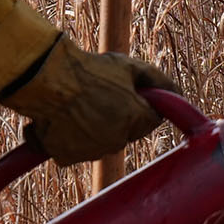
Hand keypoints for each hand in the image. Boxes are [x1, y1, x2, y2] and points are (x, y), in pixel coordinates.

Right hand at [0, 35, 182, 163]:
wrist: (45, 79)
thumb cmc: (89, 70)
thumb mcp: (129, 66)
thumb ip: (159, 81)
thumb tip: (177, 92)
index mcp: (135, 119)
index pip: (151, 120)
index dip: (140, 105)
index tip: (127, 95)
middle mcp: (116, 140)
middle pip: (125, 132)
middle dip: (118, 117)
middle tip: (99, 96)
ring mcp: (91, 151)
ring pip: (100, 142)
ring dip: (94, 129)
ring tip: (78, 105)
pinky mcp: (67, 156)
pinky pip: (74, 149)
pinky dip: (69, 139)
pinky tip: (62, 119)